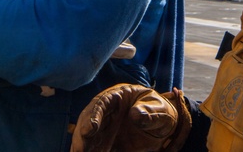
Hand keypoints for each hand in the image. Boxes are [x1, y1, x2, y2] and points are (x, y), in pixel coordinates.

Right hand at [71, 84, 190, 151]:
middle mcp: (106, 111)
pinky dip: (91, 151)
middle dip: (82, 135)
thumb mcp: (160, 109)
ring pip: (88, 135)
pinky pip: (96, 147)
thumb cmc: (161, 112)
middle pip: (88, 120)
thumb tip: (136, 114)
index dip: (93, 115)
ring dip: (82, 146)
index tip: (90, 128)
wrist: (162, 126)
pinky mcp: (106, 142)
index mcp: (117, 96)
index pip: (101, 103)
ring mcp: (105, 127)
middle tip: (80, 150)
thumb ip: (149, 111)